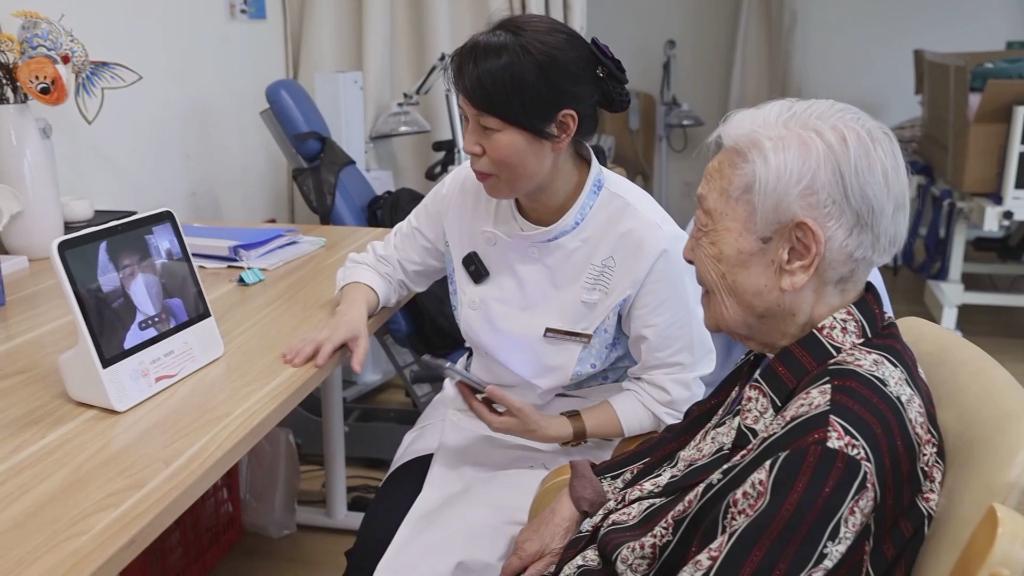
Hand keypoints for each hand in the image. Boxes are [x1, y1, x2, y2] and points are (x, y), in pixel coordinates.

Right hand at [281, 304, 369, 371]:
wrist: (349, 309)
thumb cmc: (356, 328)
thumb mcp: (363, 342)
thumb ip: (359, 356)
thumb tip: (357, 370)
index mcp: (339, 334)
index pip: (330, 344)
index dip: (324, 353)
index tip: (317, 364)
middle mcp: (326, 332)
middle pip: (313, 342)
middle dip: (304, 353)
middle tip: (294, 364)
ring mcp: (318, 331)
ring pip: (305, 340)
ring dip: (294, 350)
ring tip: (285, 359)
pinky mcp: (313, 332)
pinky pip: (302, 339)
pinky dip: (292, 346)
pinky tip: (284, 353)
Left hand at [457, 382, 572, 443]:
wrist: (543, 430)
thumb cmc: (531, 419)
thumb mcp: (517, 406)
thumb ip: (501, 397)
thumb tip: (486, 388)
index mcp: (493, 422)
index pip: (475, 407)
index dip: (466, 394)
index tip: (459, 382)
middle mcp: (492, 423)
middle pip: (475, 408)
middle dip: (468, 395)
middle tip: (461, 381)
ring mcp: (496, 421)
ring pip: (481, 408)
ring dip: (475, 397)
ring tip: (470, 384)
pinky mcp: (501, 419)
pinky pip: (488, 408)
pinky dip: (484, 399)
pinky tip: (485, 392)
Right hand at [500, 489, 581, 575]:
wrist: (566, 507)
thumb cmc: (562, 532)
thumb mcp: (553, 557)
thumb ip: (536, 570)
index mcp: (523, 552)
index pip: (507, 569)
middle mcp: (519, 542)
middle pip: (511, 562)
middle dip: (516, 570)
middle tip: (528, 573)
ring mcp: (523, 534)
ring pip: (516, 553)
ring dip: (521, 561)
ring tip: (534, 565)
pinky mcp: (528, 529)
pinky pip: (521, 544)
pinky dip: (524, 552)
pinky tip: (537, 553)